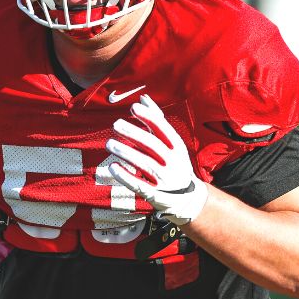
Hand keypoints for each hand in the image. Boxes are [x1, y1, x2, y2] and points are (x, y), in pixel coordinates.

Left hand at [106, 95, 208, 225]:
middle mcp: (172, 162)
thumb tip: (143, 98)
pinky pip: (139, 184)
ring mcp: (164, 179)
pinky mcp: (155, 194)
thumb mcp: (172, 143)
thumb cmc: (175, 164)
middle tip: (116, 124)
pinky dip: (125, 176)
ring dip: (126, 152)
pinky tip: (112, 167)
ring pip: (144, 163)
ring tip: (109, 143)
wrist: (189, 199)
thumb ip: (157, 120)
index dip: (149, 118)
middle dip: (134, 134)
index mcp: (177, 147)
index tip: (133, 108)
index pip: (164, 129)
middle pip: (153, 145)